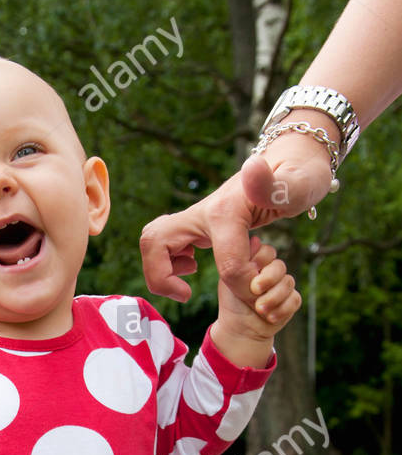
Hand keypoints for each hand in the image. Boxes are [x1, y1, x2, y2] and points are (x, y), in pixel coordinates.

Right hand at [140, 131, 333, 303]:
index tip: (260, 292)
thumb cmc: (301, 177)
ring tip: (186, 284)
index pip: (227, 265)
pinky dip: (166, 264)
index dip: (246, 287)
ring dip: (159, 270)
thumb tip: (253, 167)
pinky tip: (192, 266)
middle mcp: (203, 212)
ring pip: (153, 243)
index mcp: (225, 211)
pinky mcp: (197, 223)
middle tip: (186, 294)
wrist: (292, 160)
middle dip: (161, 277)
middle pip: (154, 243)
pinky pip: (163, 245)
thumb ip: (278, 182)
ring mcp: (197, 216)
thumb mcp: (300, 182)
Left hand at [211, 238, 301, 368]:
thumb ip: (241, 260)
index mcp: (258, 262)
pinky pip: (295, 299)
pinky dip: (282, 309)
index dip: (259, 263)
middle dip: (268, 280)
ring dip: (273, 298)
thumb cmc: (232, 302)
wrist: (239, 329)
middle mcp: (272, 271)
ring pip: (288, 282)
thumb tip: (254, 239)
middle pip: (280, 266)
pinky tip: (270, 317)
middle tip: (255, 291)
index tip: (246, 275)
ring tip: (259, 309)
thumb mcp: (230, 279)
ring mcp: (283, 285)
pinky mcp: (291, 301)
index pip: (267, 252)